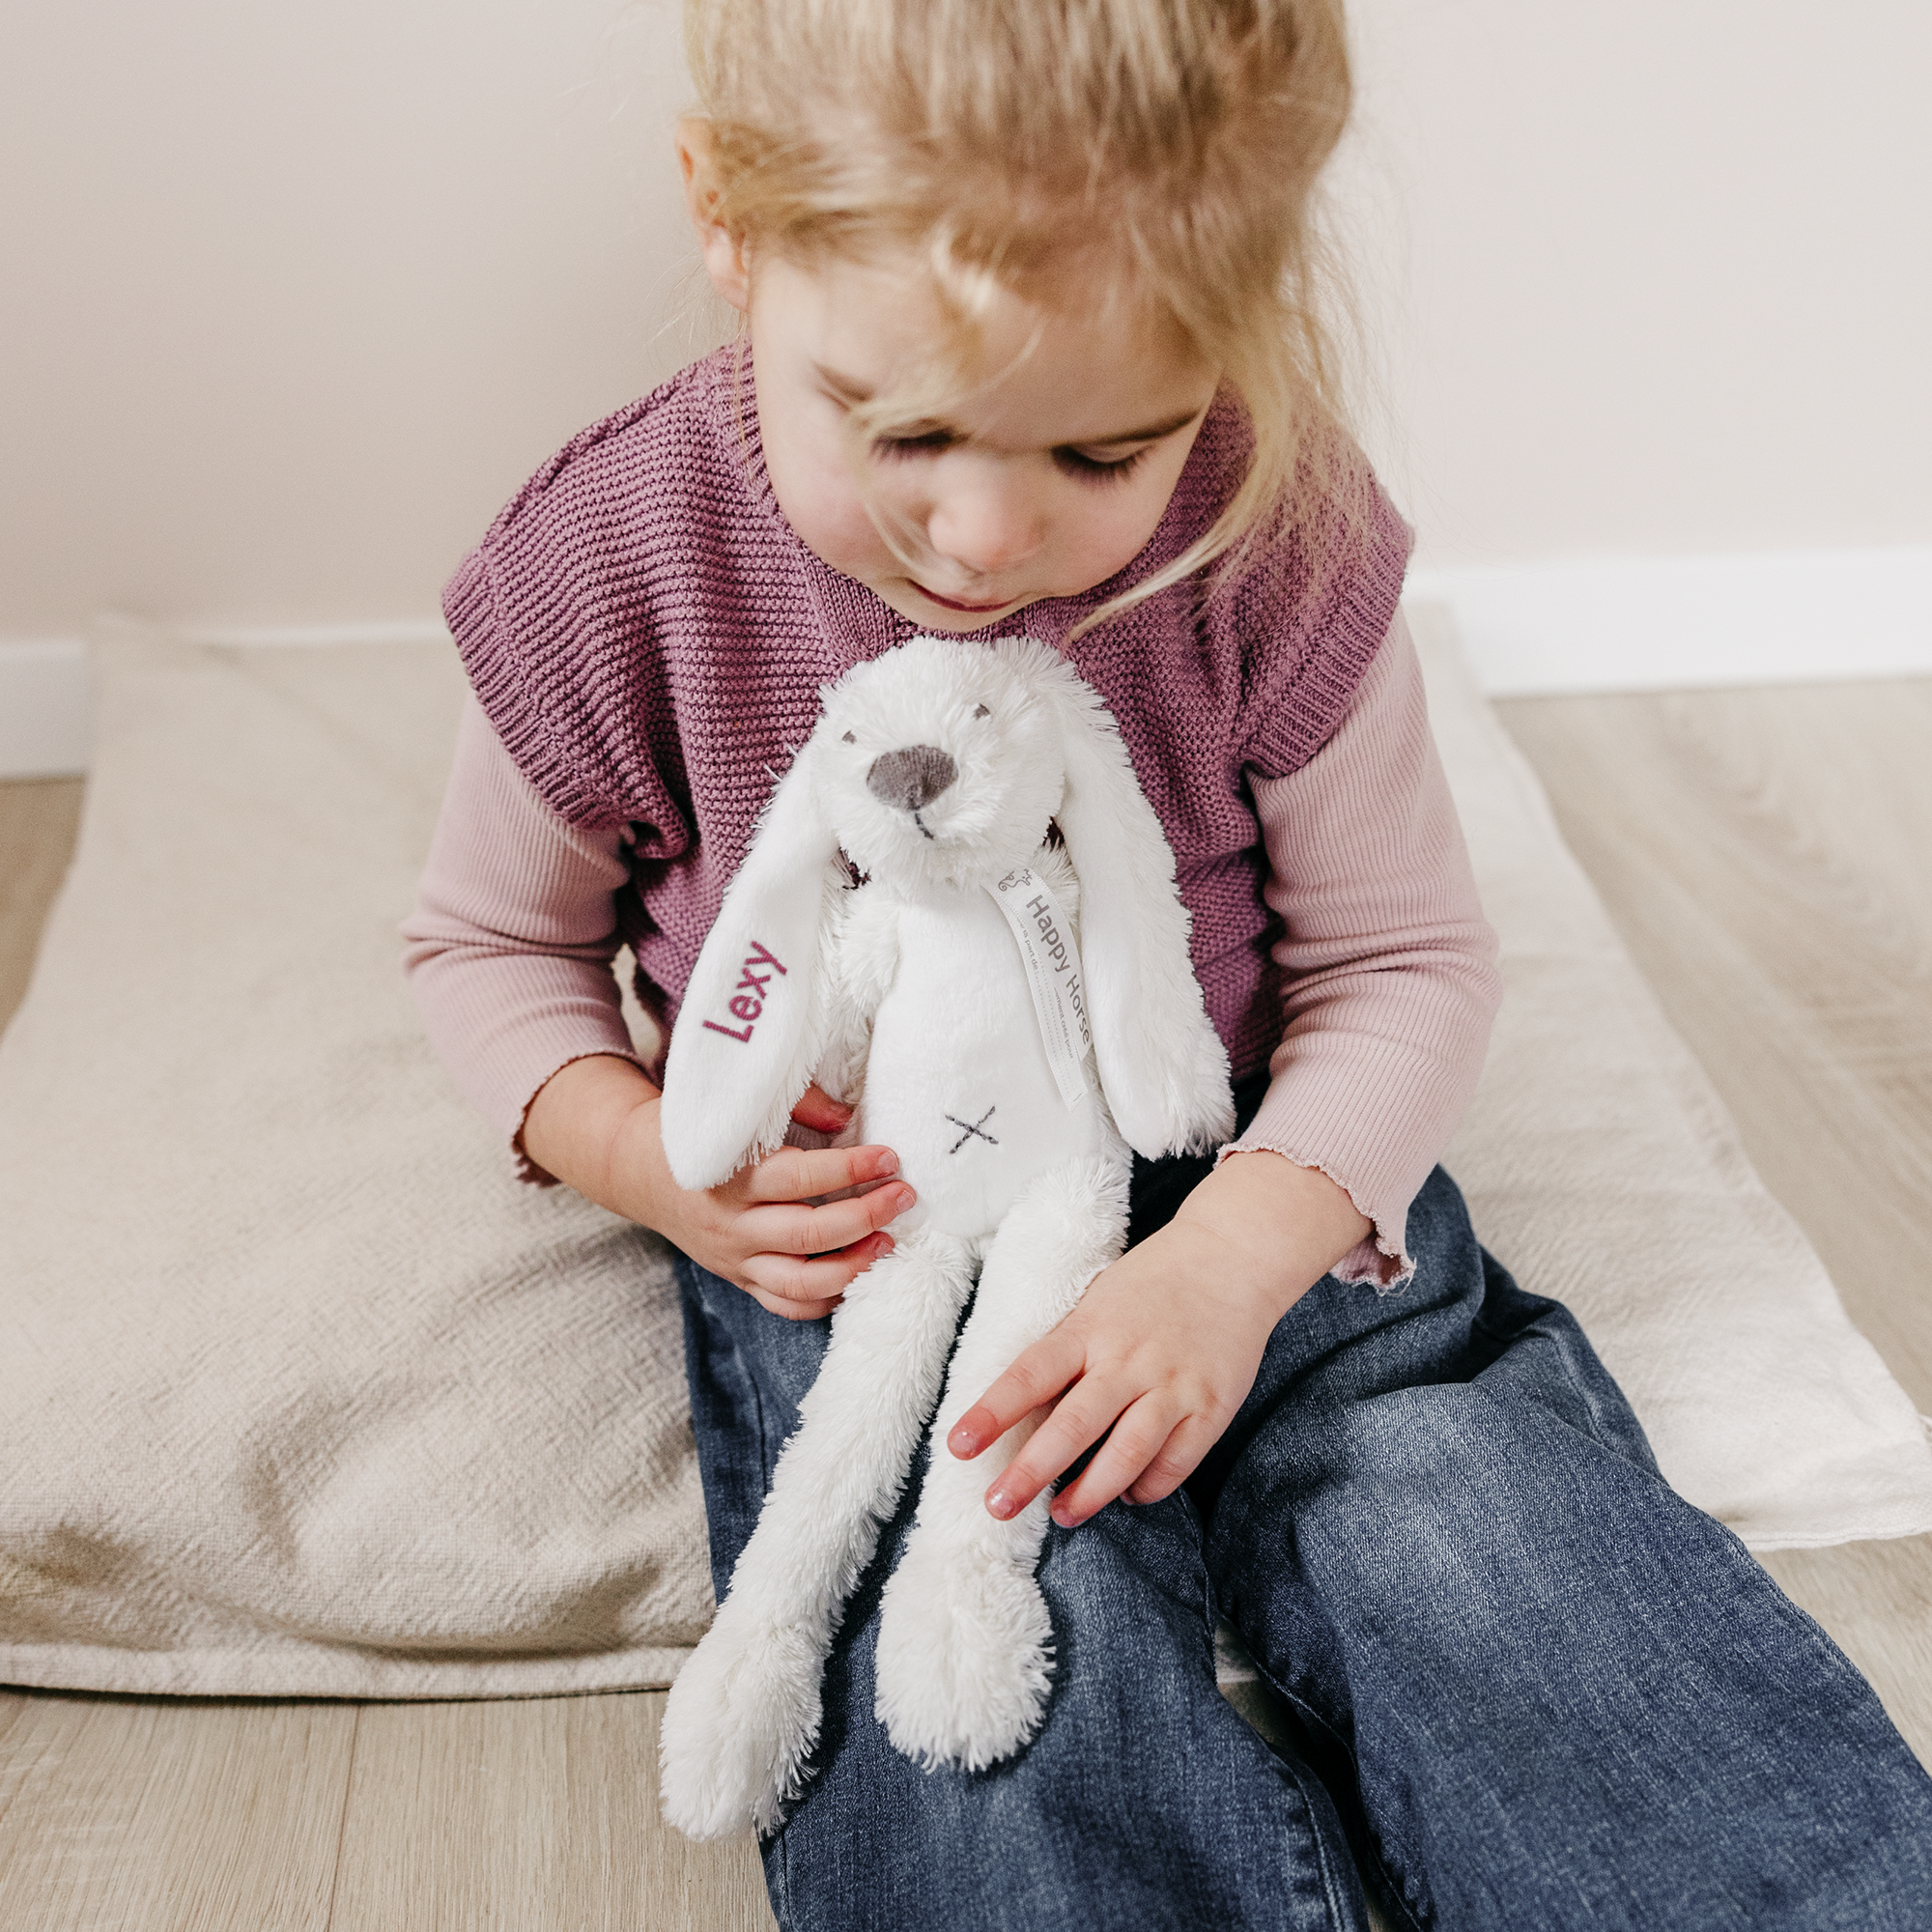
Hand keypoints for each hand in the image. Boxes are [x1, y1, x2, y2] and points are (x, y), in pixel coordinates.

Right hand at [521, 1057, 914, 1320]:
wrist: (639, 1171)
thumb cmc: (698, 1130)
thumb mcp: (737, 1107)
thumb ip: (793, 1104)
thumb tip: (846, 1117)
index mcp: (728, 1174)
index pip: (798, 1178)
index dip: (849, 1168)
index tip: (888, 1156)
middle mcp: (730, 1224)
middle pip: (807, 1235)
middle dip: (865, 1217)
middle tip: (904, 1196)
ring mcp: (733, 1258)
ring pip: (800, 1282)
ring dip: (853, 1267)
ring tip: (889, 1243)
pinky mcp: (738, 1278)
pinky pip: (784, 1304)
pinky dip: (824, 1301)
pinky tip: (857, 1279)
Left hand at [945, 1153, 1370, 1525]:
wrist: (1230, 1258)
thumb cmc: (1150, 1283)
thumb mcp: (1096, 1301)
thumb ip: (1068, 1350)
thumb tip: (1022, 1409)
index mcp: (1090, 1328)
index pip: (1030, 1374)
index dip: (992, 1413)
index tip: (958, 1446)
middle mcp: (1129, 1359)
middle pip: (1074, 1425)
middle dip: (1032, 1471)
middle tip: (998, 1505)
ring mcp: (1172, 1386)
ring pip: (1126, 1454)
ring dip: (1090, 1493)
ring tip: (1062, 1514)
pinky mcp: (1210, 1408)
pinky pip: (1174, 1463)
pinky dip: (1147, 1487)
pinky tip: (1127, 1494)